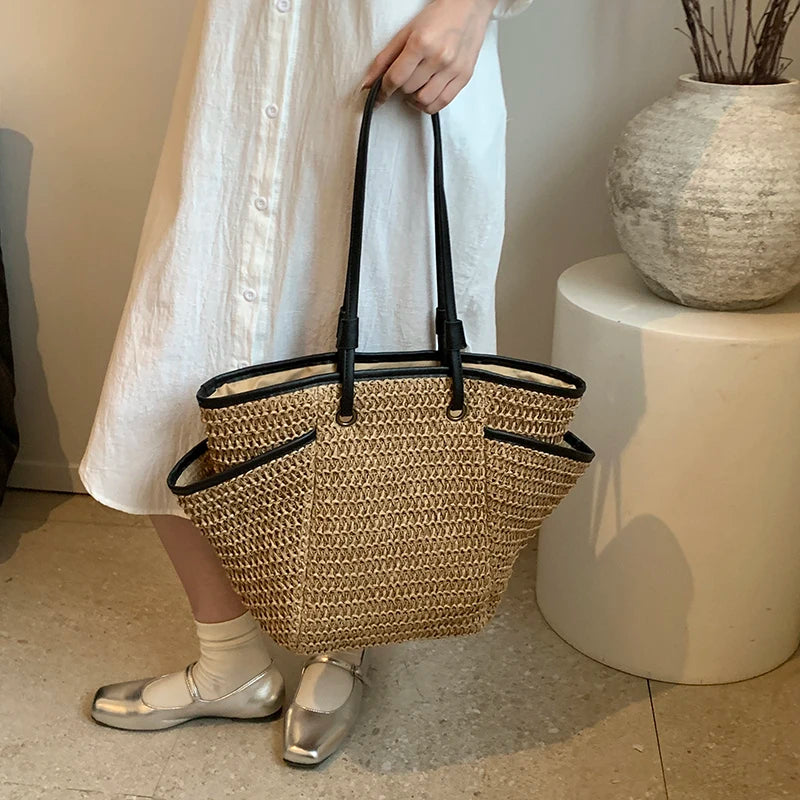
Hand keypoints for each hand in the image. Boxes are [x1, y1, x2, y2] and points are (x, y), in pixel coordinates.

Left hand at [362, 0, 497, 113]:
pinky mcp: (464, 77)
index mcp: (421, 43)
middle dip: (401, 87)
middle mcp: (439, 57)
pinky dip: (429, 105)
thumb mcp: (406, 32)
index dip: (383, 91)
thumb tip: (368, 83)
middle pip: (408, 89)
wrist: (469, 7)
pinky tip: (425, 95)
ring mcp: (453, 69)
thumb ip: (385, 59)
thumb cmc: (437, 17)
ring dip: (414, 99)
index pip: (395, 78)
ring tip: (414, 89)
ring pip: (424, 100)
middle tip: (404, 79)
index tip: (378, 98)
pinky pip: (441, 103)